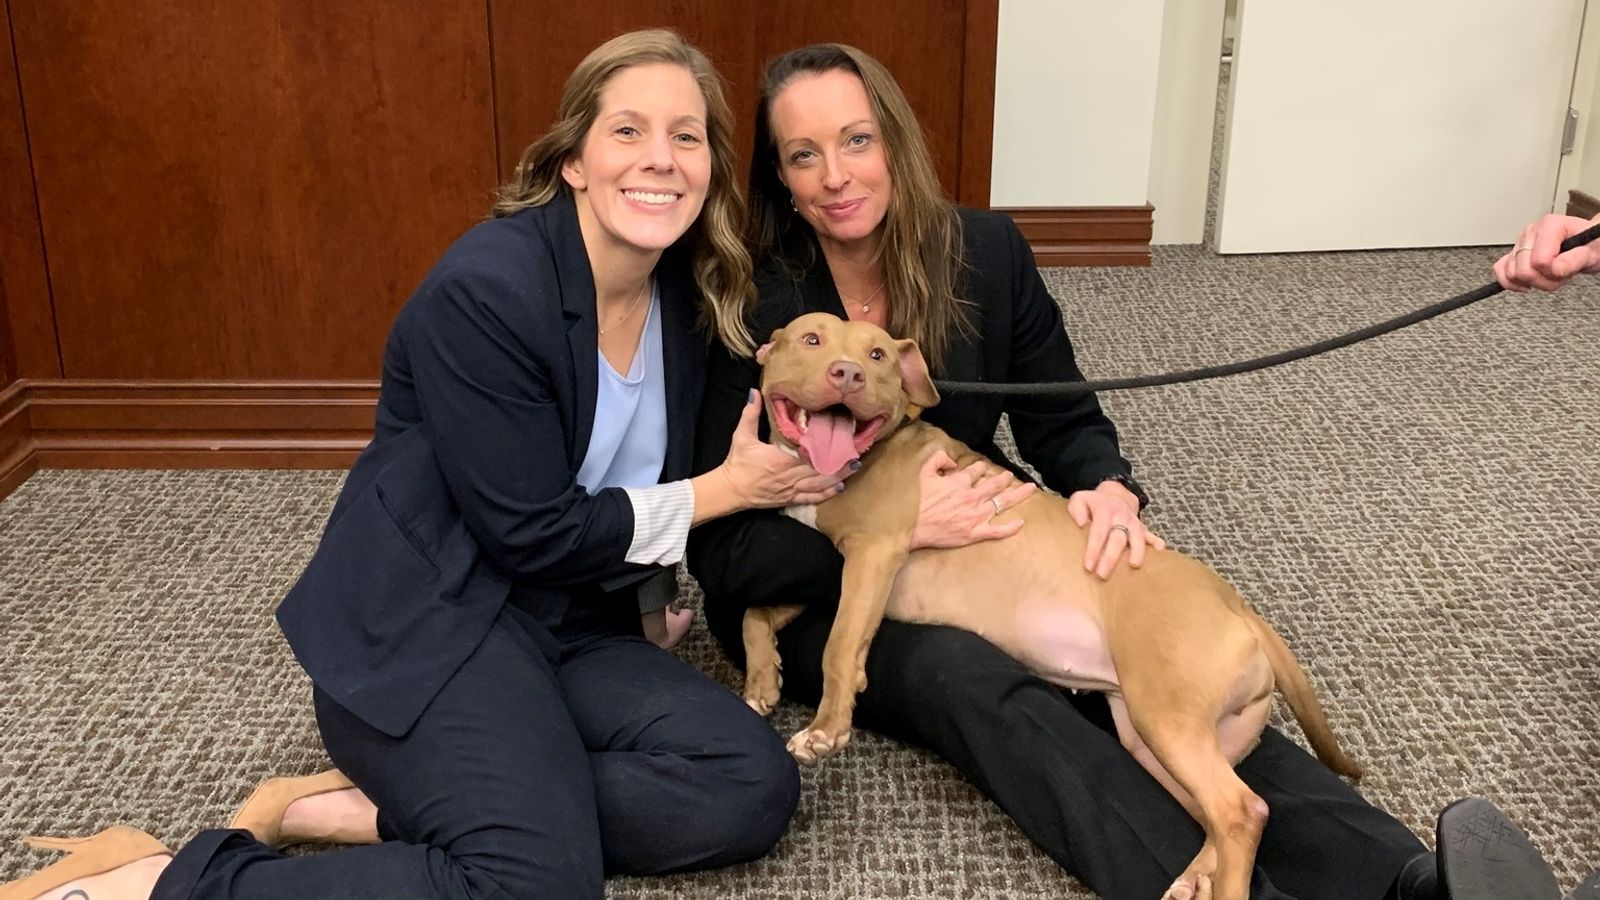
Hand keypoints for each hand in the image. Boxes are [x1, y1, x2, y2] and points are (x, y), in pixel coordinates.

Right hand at [719, 389, 847, 508]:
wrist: (730, 490)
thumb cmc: (737, 463)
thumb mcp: (742, 436)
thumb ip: (750, 414)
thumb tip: (755, 392)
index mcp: (781, 460)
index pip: (809, 456)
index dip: (826, 452)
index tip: (841, 443)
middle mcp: (790, 477)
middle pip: (820, 471)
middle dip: (839, 464)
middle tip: (856, 455)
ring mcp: (790, 490)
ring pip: (819, 485)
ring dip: (837, 477)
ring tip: (853, 469)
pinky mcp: (788, 499)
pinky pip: (811, 498)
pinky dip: (826, 494)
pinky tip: (838, 488)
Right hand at [908, 449, 1037, 550]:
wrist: (909, 527)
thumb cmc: (914, 500)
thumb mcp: (922, 471)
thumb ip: (938, 459)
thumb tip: (952, 461)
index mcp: (959, 482)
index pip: (976, 470)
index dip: (978, 468)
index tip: (980, 468)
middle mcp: (972, 497)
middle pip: (995, 484)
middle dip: (1004, 478)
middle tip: (1011, 475)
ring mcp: (975, 516)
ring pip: (1002, 503)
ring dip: (1018, 495)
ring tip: (1030, 489)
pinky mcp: (974, 533)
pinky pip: (998, 531)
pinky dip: (1011, 528)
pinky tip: (1021, 523)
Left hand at [1067, 480, 1165, 579]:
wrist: (1115, 495)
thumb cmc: (1093, 503)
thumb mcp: (1080, 499)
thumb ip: (1076, 508)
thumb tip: (1080, 523)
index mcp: (1104, 511)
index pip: (1098, 532)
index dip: (1093, 550)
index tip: (1089, 566)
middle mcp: (1121, 517)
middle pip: (1117, 538)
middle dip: (1111, 558)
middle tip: (1102, 574)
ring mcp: (1133, 522)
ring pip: (1137, 536)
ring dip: (1137, 551)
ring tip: (1134, 566)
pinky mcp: (1142, 527)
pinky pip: (1150, 534)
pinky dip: (1156, 542)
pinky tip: (1160, 551)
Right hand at [1494, 214, 1599, 291]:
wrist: (1589, 245)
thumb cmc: (1591, 245)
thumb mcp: (1592, 252)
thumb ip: (1576, 259)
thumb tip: (1556, 268)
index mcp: (1550, 225)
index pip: (1539, 260)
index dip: (1554, 271)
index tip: (1566, 268)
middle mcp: (1531, 232)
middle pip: (1523, 269)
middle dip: (1543, 280)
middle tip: (1560, 275)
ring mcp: (1520, 243)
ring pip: (1512, 273)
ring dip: (1532, 282)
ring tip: (1549, 275)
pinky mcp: (1513, 254)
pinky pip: (1500, 270)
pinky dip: (1511, 282)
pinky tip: (1527, 283)